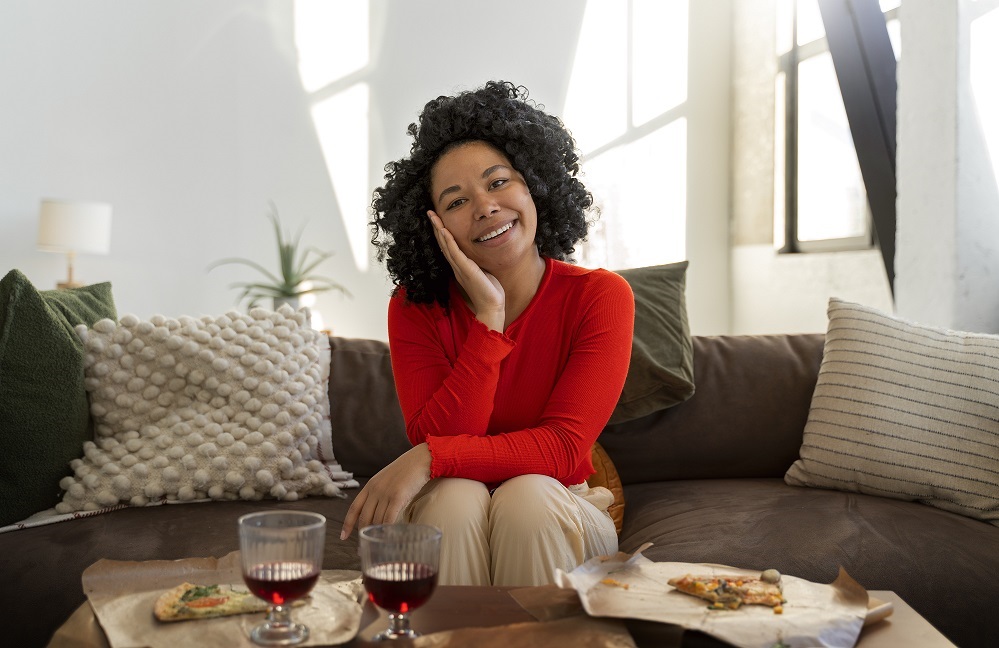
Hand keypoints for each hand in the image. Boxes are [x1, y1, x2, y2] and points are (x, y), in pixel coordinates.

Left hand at [340, 443, 432, 539]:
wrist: (420, 459)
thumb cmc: (407, 470)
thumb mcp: (387, 479)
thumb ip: (379, 493)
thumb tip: (378, 513)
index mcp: (370, 486)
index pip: (354, 508)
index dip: (348, 524)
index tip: (343, 536)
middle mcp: (374, 490)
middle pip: (364, 517)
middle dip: (363, 534)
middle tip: (364, 547)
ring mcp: (385, 493)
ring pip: (377, 520)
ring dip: (376, 534)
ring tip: (378, 546)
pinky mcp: (397, 497)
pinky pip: (389, 518)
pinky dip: (387, 529)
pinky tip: (387, 537)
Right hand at [428, 211, 504, 330]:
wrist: (491, 307)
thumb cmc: (489, 291)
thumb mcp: (482, 272)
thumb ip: (477, 264)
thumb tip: (479, 255)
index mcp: (460, 266)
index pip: (448, 246)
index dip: (442, 232)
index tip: (438, 219)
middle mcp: (457, 266)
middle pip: (443, 243)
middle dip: (436, 227)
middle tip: (430, 213)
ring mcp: (460, 268)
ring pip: (446, 245)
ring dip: (439, 230)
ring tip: (433, 217)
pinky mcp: (466, 270)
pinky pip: (455, 253)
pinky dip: (449, 241)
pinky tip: (444, 231)